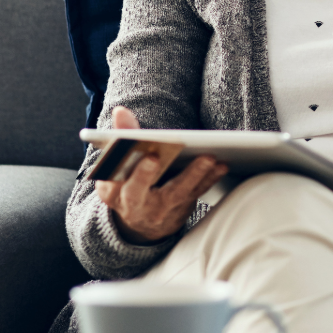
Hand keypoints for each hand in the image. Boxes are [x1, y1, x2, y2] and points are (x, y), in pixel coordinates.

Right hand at [94, 106, 228, 243]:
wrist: (143, 221)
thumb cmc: (129, 182)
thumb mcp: (117, 164)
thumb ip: (121, 136)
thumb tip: (120, 111)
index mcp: (112, 191)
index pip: (112, 178)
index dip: (119, 167)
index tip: (133, 154)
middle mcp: (132, 204)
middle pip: (137, 190)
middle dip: (145, 174)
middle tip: (156, 157)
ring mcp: (158, 208)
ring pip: (175, 192)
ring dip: (192, 174)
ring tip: (207, 158)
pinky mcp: (180, 207)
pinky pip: (195, 193)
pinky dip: (208, 179)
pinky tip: (220, 165)